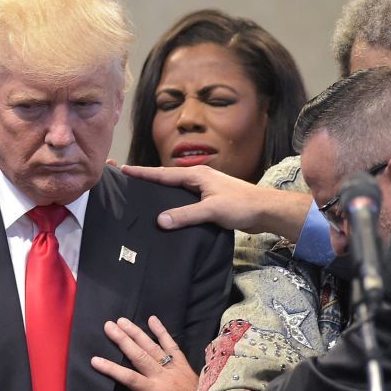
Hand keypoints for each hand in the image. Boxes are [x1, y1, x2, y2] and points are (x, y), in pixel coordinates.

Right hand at [93, 316, 197, 390]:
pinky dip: (162, 332)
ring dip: (137, 332)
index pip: (130, 378)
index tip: (95, 360)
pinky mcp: (184, 364)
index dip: (112, 369)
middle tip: (108, 326)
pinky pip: (172, 345)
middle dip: (123, 340)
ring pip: (153, 347)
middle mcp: (164, 376)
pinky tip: (152, 319)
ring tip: (122, 320)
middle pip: (139, 355)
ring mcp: (175, 368)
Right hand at [120, 164, 311, 238]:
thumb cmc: (242, 205)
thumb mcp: (212, 210)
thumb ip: (186, 215)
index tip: (124, 169)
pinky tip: (168, 210)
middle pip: (167, 178)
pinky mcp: (210, 200)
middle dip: (148, 178)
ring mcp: (205, 189)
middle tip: (128, 180)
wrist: (266, 211)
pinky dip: (173, 202)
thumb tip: (159, 220)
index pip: (163, 173)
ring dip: (160, 190)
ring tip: (142, 194)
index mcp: (196, 175)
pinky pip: (185, 199)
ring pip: (176, 189)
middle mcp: (199, 178)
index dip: (143, 173)